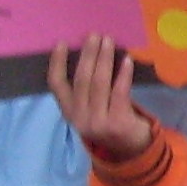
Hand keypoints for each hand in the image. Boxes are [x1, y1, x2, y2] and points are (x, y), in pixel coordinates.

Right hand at [47, 36, 156, 159]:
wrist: (131, 150)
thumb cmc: (110, 120)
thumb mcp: (91, 108)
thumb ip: (87, 89)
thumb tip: (92, 52)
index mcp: (68, 111)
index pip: (56, 84)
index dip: (57, 63)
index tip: (62, 42)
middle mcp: (79, 117)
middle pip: (81, 79)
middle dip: (88, 55)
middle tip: (94, 35)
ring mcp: (97, 121)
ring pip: (99, 84)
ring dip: (104, 59)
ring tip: (108, 41)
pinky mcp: (117, 123)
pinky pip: (119, 92)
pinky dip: (123, 74)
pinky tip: (126, 60)